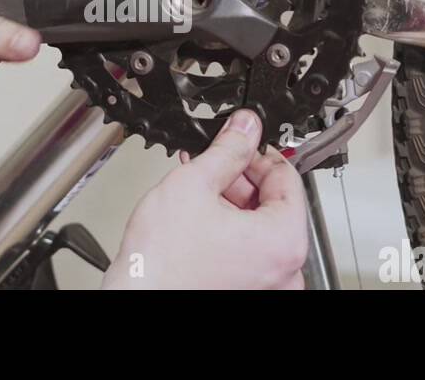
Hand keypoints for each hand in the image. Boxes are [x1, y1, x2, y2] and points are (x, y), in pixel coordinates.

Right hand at [102, 110, 308, 289]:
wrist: (136, 297)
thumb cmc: (161, 262)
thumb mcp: (194, 183)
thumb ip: (228, 149)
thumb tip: (246, 128)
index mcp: (284, 241)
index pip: (288, 177)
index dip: (258, 152)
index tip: (239, 143)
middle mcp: (285, 269)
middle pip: (274, 202)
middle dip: (240, 177)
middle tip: (212, 163)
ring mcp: (267, 284)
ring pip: (259, 225)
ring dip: (231, 200)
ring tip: (198, 187)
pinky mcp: (248, 290)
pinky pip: (249, 249)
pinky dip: (229, 228)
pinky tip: (200, 213)